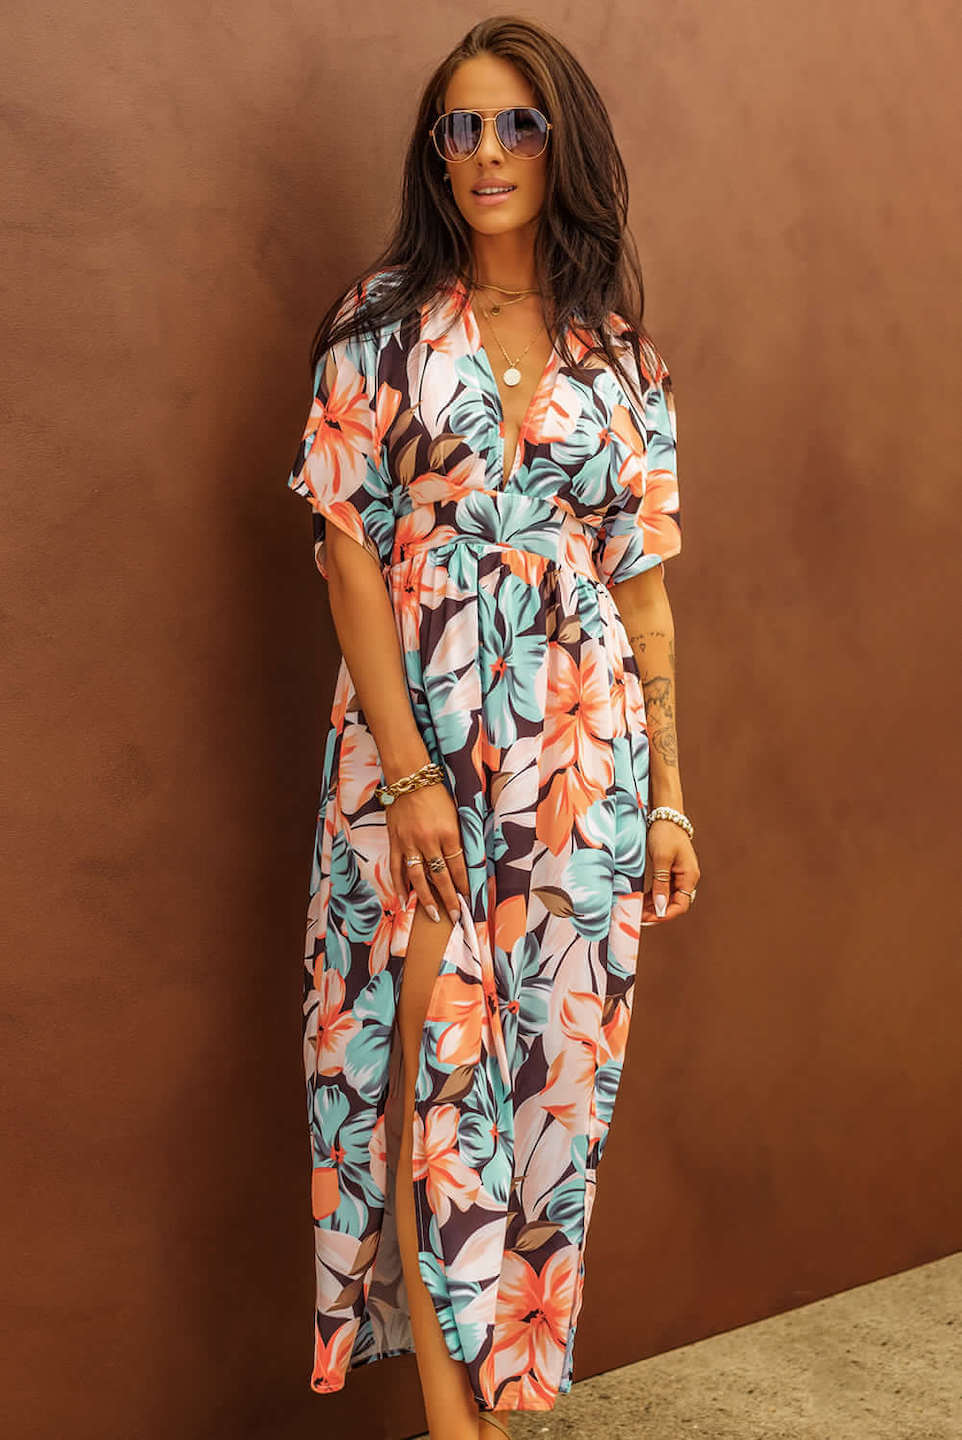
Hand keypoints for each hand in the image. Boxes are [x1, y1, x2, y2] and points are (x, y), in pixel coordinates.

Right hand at [386, 781, 469, 925]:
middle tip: (456, 917)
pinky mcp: (395, 842)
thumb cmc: (437, 794)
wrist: (410, 778)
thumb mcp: (455, 815)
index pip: (458, 866)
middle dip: (450, 899)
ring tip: (434, 915)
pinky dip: (399, 886)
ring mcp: (410, 843)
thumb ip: (457, 839)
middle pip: (441, 877)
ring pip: (418, 878)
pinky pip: (397, 868)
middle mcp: (429, 841)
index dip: (464, 885)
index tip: (469, 899)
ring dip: (426, 899)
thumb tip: (463, 864)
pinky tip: (403, 900)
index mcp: (448, 833)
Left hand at [642, 820, 699, 924]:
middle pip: (673, 904)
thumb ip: (661, 884)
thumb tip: (660, 907)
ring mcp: (679, 876)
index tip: (647, 919)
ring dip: (653, 905)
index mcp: (689, 877)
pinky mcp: (671, 872)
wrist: (666, 816)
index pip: (680, 905)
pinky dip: (652, 896)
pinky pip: (663, 889)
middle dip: (656, 912)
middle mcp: (687, 879)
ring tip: (637, 909)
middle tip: (637, 917)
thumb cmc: (665, 834)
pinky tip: (641, 899)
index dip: (664, 915)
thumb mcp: (661, 859)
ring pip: (667, 898)